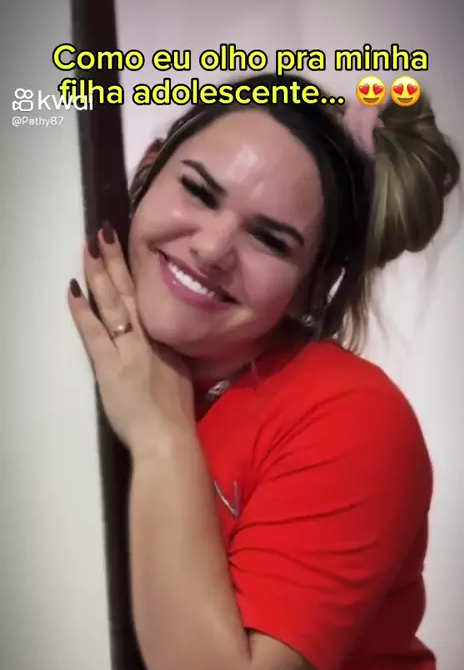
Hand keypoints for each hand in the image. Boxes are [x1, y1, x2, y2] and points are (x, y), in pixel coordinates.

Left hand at [68, 222, 194, 452]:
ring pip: (113, 304)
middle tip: (105, 231)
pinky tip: (73, 288)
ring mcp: (129, 349)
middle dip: (117, 261)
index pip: (150, 299)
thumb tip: (169, 343)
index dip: (138, 273)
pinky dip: (83, 310)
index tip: (130, 249)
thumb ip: (173, 355)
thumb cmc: (177, 416)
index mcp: (167, 341)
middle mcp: (150, 338)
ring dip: (100, 273)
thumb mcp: (183, 376)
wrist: (168, 437)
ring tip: (90, 247)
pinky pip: (94, 331)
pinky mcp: (110, 366)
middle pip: (131, 292)